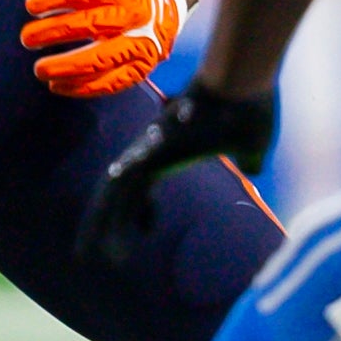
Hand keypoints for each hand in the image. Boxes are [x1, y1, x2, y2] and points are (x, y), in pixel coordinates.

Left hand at [19, 0, 187, 98]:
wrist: (161, 12)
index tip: (30, 5)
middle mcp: (134, 17)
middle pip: (93, 24)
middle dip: (56, 32)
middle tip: (26, 38)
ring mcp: (140, 45)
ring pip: (102, 59)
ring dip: (68, 66)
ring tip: (39, 70)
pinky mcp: (139, 70)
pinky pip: (110, 83)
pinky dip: (83, 88)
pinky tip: (58, 86)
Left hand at [80, 82, 278, 266]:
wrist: (242, 81)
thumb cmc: (247, 107)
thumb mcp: (251, 143)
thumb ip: (247, 157)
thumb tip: (253, 168)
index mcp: (170, 148)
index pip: (143, 182)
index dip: (141, 208)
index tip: (147, 230)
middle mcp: (150, 147)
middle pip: (117, 190)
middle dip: (106, 221)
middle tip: (97, 252)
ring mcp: (146, 150)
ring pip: (111, 195)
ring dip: (99, 227)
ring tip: (87, 258)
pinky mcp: (149, 156)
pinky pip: (120, 196)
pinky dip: (110, 221)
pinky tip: (107, 247)